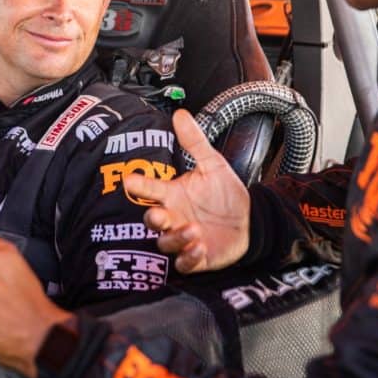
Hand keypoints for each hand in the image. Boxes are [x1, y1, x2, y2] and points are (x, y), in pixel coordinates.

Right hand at [123, 109, 250, 272]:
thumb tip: (180, 114)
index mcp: (173, 194)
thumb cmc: (225, 194)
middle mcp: (174, 217)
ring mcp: (183, 238)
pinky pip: (185, 263)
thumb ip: (195, 142)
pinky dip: (188, 258)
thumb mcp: (213, 165)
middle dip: (153, 218)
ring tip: (194, 230)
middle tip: (160, 214)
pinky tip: (200, 248)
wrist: (249, 219)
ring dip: (176, 238)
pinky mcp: (196, 258)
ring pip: (166, 243)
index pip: (150, 189)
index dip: (139, 185)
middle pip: (152, 220)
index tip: (129, 181)